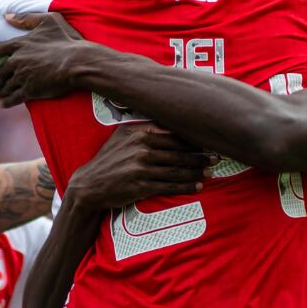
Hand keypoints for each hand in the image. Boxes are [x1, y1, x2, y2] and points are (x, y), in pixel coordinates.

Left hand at [0, 11, 104, 107]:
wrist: (79, 62)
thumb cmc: (67, 40)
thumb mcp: (49, 21)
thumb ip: (26, 18)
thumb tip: (7, 16)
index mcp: (19, 44)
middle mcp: (17, 61)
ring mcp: (23, 76)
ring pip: (5, 87)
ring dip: (0, 92)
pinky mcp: (31, 90)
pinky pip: (13, 98)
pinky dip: (5, 102)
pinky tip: (2, 104)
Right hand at [67, 124, 212, 209]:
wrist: (90, 185)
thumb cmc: (109, 159)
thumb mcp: (122, 137)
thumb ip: (144, 129)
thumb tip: (169, 121)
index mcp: (139, 134)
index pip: (173, 136)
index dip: (193, 140)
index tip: (208, 141)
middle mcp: (142, 149)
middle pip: (179, 153)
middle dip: (200, 156)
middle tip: (216, 158)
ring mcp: (141, 168)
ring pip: (177, 170)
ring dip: (197, 171)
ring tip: (210, 172)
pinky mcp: (141, 186)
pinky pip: (170, 185)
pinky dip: (186, 186)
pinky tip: (198, 186)